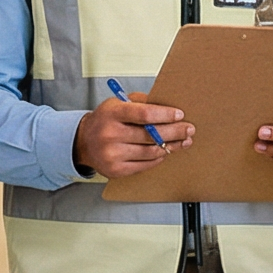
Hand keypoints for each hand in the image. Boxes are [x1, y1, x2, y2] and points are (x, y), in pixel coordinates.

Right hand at [73, 98, 192, 178]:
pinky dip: (158, 157)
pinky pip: (145, 165)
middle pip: (151, 134)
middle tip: (189, 129)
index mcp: (112, 114)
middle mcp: (110, 134)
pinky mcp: (116, 170)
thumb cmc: (105, 120)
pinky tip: (166, 151)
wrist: (84, 142)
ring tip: (183, 142)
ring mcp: (112, 154)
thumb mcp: (118, 103)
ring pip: (150, 151)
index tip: (179, 114)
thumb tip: (168, 106)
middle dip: (175, 132)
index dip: (165, 114)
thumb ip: (140, 102)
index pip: (144, 114)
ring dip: (171, 146)